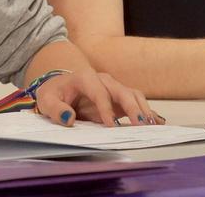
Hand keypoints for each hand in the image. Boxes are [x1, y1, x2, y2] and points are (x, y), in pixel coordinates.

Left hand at [33, 70, 160, 126]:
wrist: (60, 86)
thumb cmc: (54, 93)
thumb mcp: (47, 100)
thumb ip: (56, 109)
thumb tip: (68, 119)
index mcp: (85, 78)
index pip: (99, 92)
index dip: (106, 108)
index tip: (111, 125)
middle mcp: (103, 80)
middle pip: (122, 91)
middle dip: (133, 107)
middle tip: (141, 124)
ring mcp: (114, 88)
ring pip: (133, 95)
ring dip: (143, 109)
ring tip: (152, 125)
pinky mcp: (119, 97)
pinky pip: (136, 102)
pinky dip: (147, 111)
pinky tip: (157, 121)